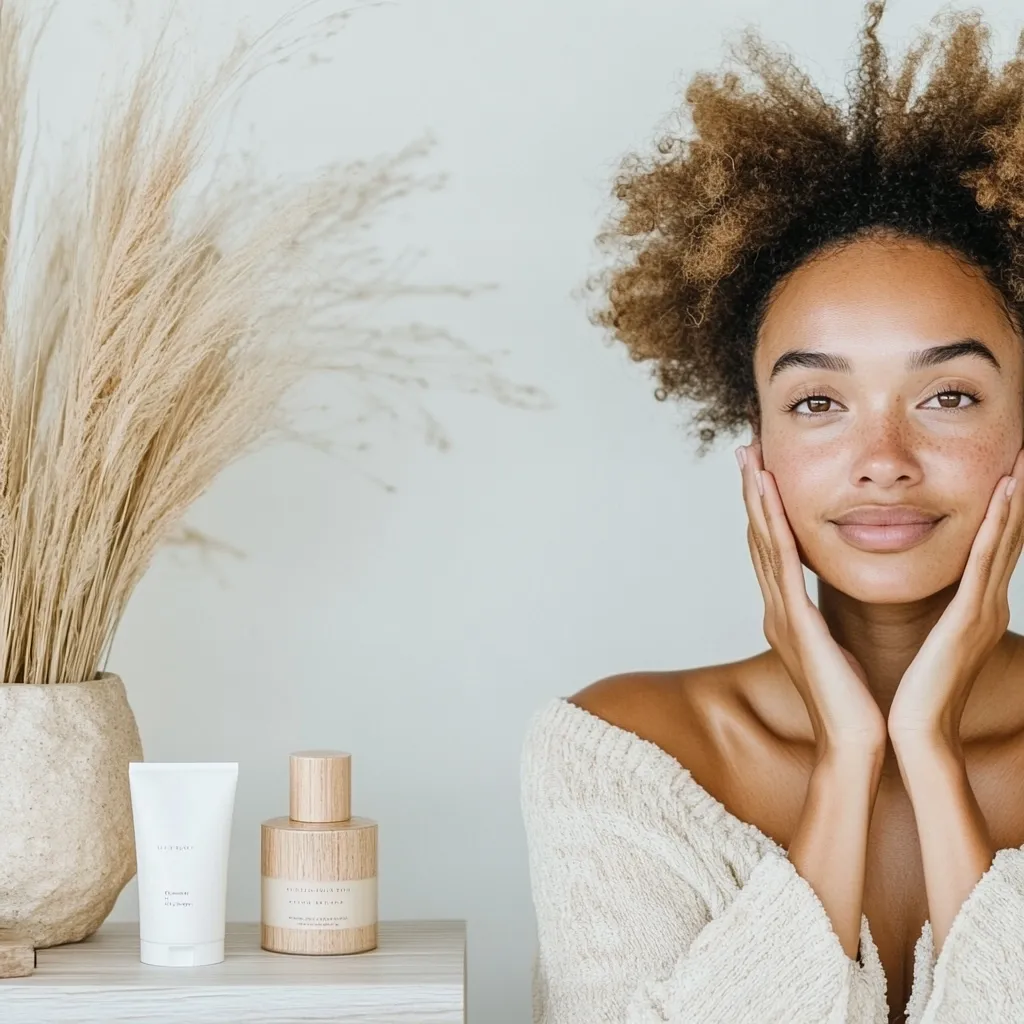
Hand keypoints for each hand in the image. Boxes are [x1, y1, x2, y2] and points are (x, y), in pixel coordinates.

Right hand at [738, 442, 886, 754]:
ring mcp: (780, 614)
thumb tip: (830, 611)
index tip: (762, 474)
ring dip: (755, 499)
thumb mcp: (838, 651)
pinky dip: (771, 524)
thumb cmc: (854, 702)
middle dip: (751, 494)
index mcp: (788, 616)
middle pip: (759, 539)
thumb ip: (828, 624)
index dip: (764, 511)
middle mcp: (776, 609)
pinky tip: (767, 495)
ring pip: (764, 543)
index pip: (773, 552)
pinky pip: (781, 562)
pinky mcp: (795, 619)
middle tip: (745, 451)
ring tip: (750, 460)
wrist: (854, 742)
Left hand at [888, 448, 1023, 748]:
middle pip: (1005, 536)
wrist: (914, 733)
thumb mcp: (926, 640)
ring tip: (1021, 459)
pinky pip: (985, 562)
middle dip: (1016, 495)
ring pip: (1002, 540)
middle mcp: (985, 604)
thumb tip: (918, 594)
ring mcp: (982, 610)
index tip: (1006, 471)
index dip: (1002, 509)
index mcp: (972, 608)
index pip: (990, 547)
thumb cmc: (913, 691)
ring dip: (1014, 498)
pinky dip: (997, 525)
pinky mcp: (969, 617)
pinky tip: (1004, 493)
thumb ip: (930, 614)